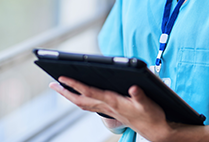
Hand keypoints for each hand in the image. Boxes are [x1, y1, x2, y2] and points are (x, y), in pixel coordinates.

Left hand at [49, 77, 172, 140]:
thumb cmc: (152, 116)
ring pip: (83, 103)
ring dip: (70, 96)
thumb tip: (134, 87)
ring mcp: (108, 110)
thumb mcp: (148, 104)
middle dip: (65, 92)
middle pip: (80, 100)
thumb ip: (140, 96)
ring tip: (60, 88)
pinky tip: (78, 95)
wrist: (156, 130)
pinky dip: (80, 99)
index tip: (62, 78)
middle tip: (52, 84)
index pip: (89, 92)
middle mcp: (107, 107)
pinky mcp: (111, 111)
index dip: (75, 85)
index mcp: (113, 102)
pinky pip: (90, 105)